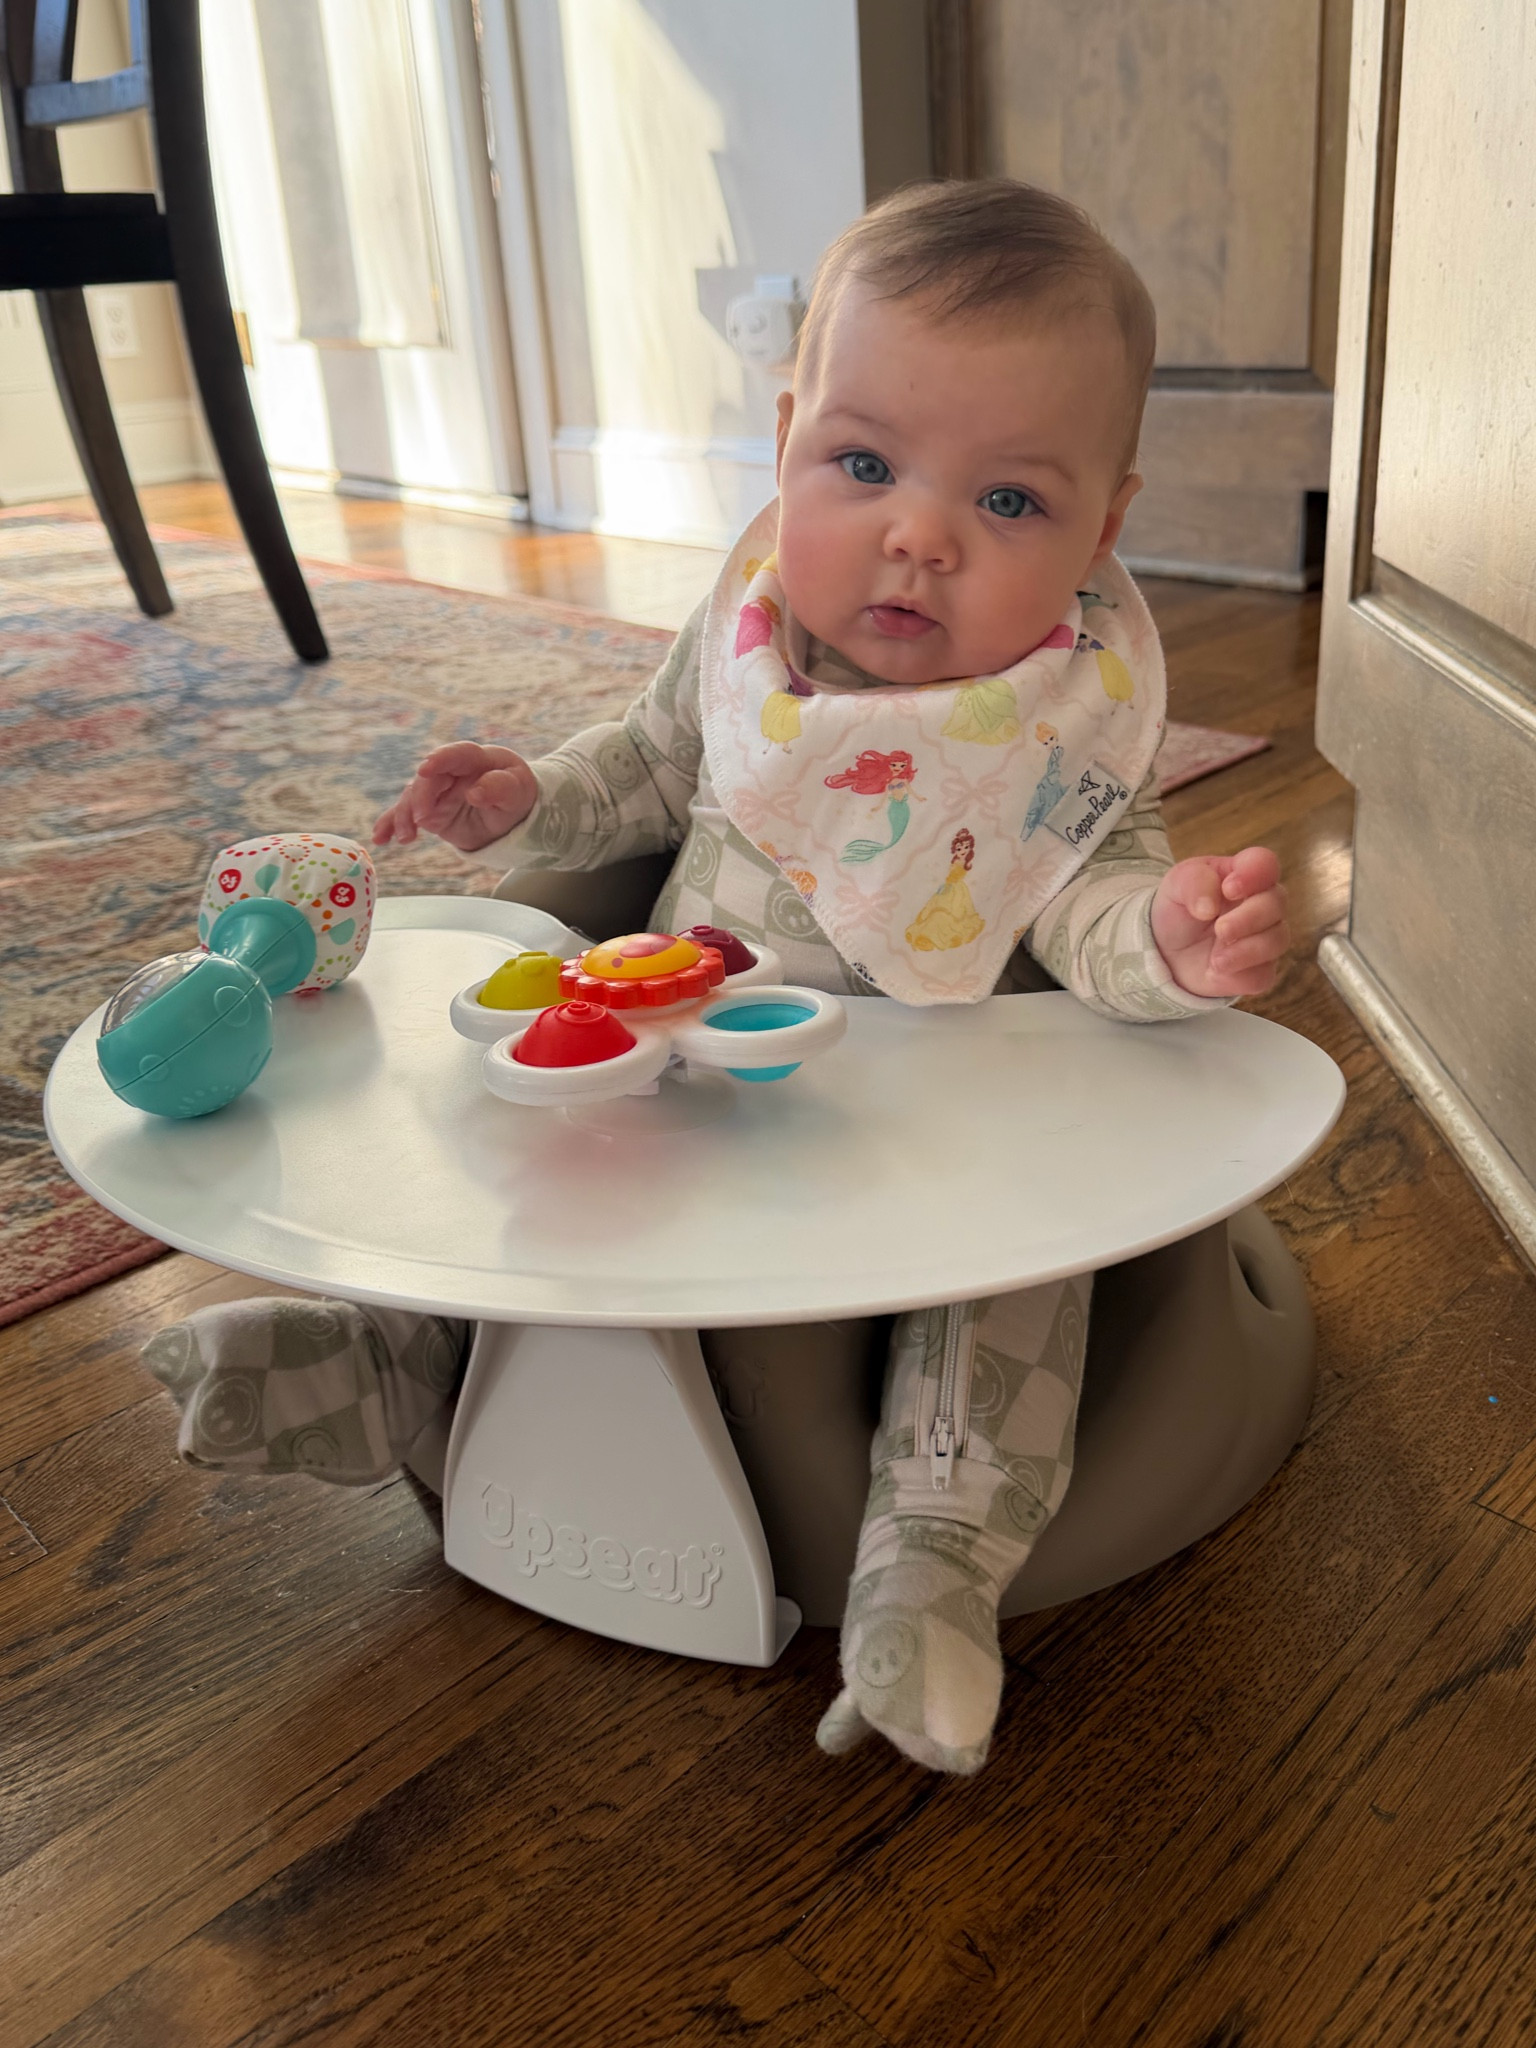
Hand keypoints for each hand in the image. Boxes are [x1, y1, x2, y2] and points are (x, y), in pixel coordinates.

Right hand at [372, 742, 537, 852]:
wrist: (510, 815)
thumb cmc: (516, 795)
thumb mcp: (518, 792)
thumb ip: (500, 788)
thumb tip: (475, 792)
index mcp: (476, 759)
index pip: (457, 754)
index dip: (440, 759)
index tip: (425, 769)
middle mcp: (451, 771)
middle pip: (429, 779)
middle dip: (420, 797)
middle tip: (421, 819)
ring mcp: (436, 791)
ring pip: (412, 797)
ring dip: (404, 816)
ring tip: (405, 837)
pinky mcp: (427, 810)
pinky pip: (406, 814)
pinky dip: (391, 824)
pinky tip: (380, 838)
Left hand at [1151, 846, 1288, 998]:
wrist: (1165, 952)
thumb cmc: (1178, 911)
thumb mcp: (1176, 885)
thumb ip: (1193, 882)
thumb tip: (1209, 907)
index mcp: (1243, 875)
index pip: (1265, 864)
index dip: (1254, 874)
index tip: (1228, 889)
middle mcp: (1261, 904)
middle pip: (1277, 903)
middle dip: (1249, 918)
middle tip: (1220, 929)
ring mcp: (1264, 938)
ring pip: (1278, 939)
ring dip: (1247, 950)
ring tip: (1215, 959)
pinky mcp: (1259, 970)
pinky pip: (1264, 973)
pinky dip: (1239, 974)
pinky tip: (1215, 971)